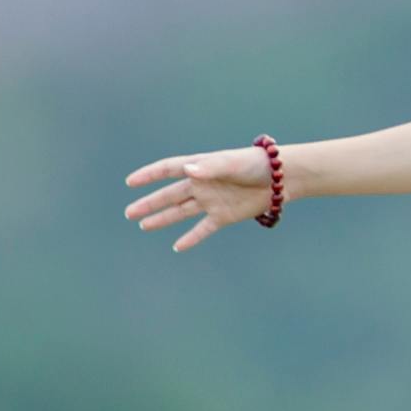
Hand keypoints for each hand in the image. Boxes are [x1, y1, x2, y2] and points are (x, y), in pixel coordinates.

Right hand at [124, 145, 277, 250]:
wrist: (281, 178)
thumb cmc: (255, 164)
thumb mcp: (231, 163)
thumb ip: (210, 168)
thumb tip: (187, 172)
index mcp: (201, 167)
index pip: (168, 169)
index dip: (149, 175)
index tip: (130, 182)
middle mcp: (202, 184)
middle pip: (169, 195)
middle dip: (149, 203)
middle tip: (129, 213)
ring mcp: (211, 201)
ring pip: (181, 212)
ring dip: (162, 219)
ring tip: (143, 225)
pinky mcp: (223, 216)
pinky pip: (203, 229)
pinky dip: (191, 238)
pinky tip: (177, 247)